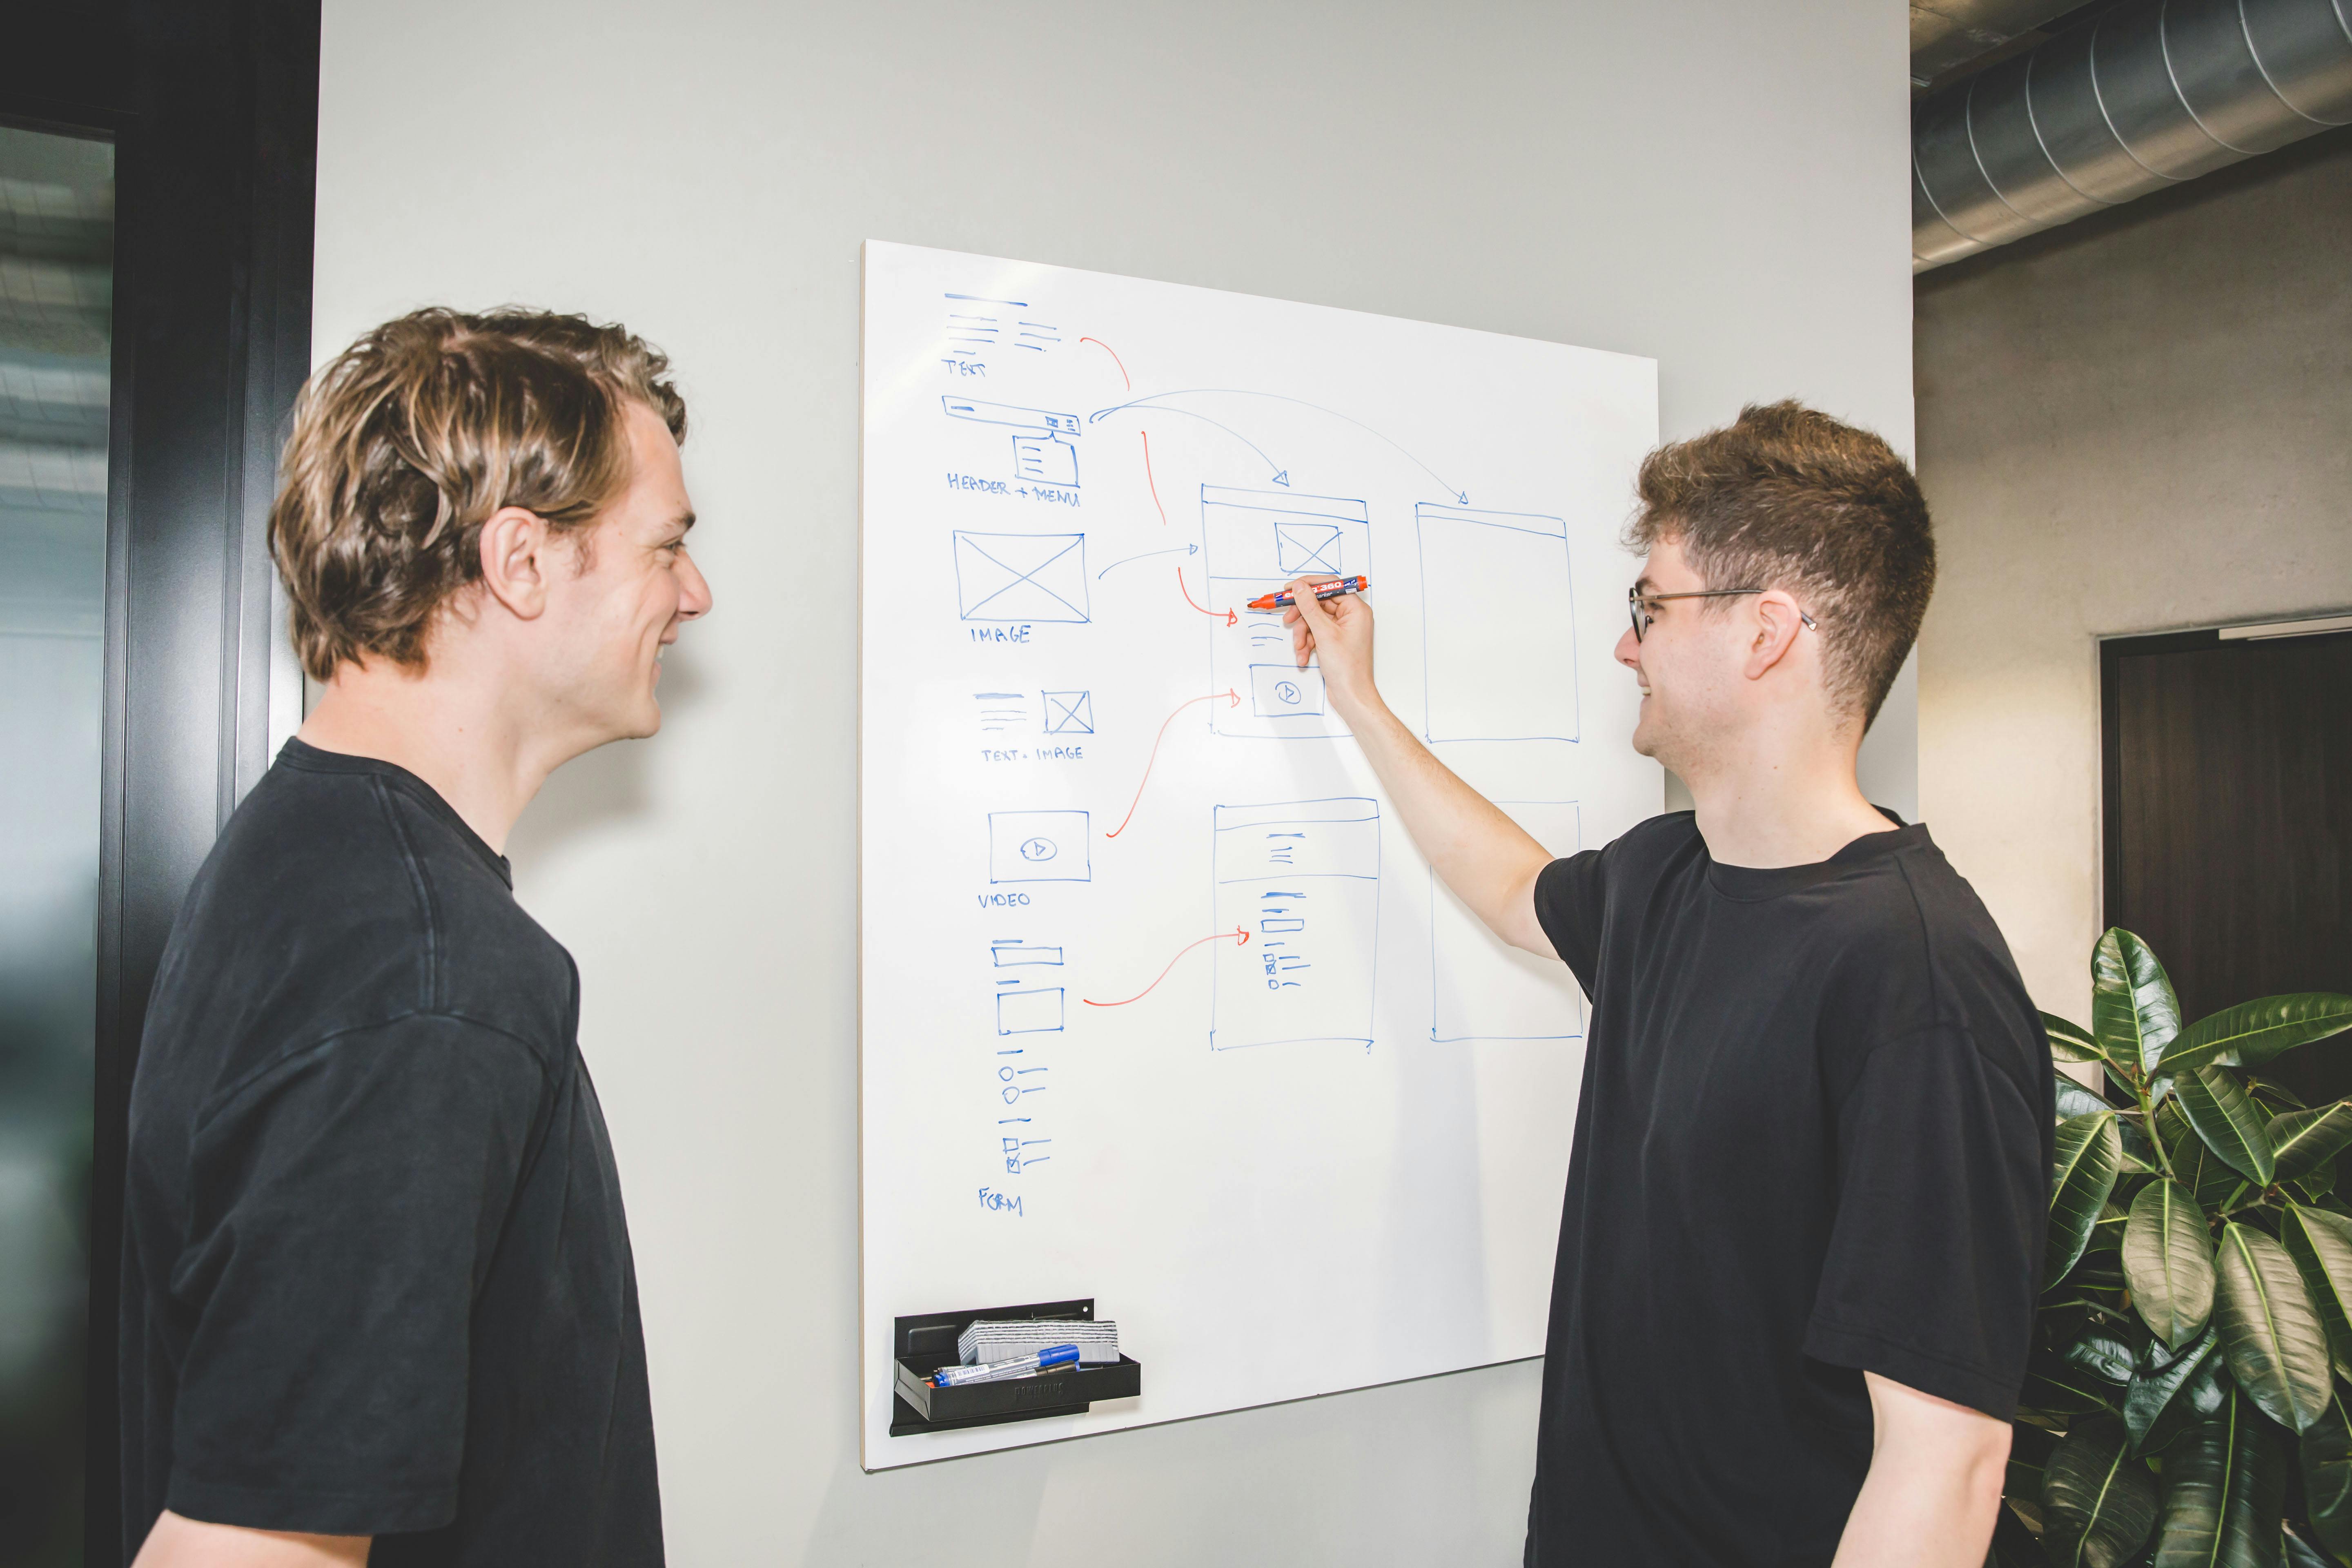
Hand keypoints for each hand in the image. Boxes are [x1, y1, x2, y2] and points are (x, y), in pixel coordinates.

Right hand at [1283, 577, 1377, 712]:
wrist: (1351, 695)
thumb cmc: (1347, 668)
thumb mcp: (1324, 633)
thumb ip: (1309, 607)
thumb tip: (1299, 587)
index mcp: (1356, 609)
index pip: (1330, 586)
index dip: (1309, 585)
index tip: (1290, 588)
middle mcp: (1350, 617)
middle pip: (1319, 604)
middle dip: (1302, 615)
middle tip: (1287, 619)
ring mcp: (1342, 629)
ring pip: (1314, 620)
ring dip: (1302, 634)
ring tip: (1299, 648)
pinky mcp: (1334, 641)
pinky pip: (1315, 634)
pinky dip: (1307, 644)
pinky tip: (1303, 657)